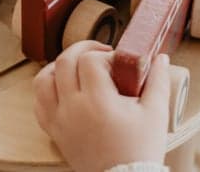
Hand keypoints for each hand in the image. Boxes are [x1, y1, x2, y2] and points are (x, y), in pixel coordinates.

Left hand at [34, 41, 168, 171]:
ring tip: (76, 68)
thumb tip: (160, 58)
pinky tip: (63, 90)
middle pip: (63, 62)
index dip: (104, 55)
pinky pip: (38, 104)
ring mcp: (59, 121)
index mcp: (97, 101)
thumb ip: (158, 81)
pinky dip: (47, 91)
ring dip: (57, 68)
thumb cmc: (140, 150)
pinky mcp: (54, 132)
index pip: (89, 60)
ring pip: (42, 81)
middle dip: (81, 50)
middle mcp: (72, 108)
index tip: (118, 64)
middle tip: (99, 53)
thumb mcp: (156, 113)